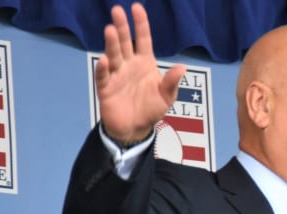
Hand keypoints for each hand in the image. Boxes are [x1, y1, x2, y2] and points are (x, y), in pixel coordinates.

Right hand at [95, 3, 185, 143]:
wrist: (135, 129)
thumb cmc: (151, 110)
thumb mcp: (166, 97)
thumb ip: (172, 82)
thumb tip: (183, 67)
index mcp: (145, 63)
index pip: (143, 39)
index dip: (141, 24)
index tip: (137, 8)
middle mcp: (129, 65)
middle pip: (125, 42)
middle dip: (122, 27)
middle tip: (117, 10)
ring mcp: (117, 75)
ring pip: (114, 55)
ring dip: (112, 43)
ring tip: (110, 30)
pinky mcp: (106, 88)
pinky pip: (104, 76)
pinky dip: (104, 68)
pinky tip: (105, 60)